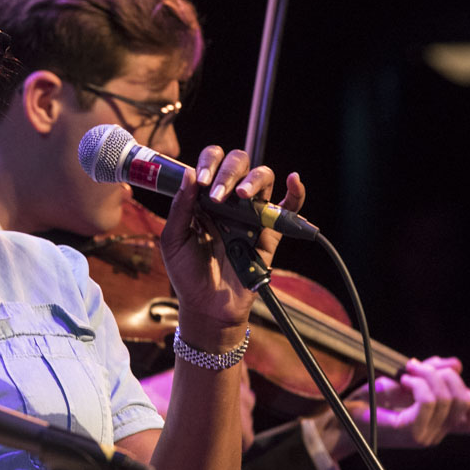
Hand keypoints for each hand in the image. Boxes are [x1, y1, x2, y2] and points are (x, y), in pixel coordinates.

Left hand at [160, 146, 303, 342]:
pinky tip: (294, 180)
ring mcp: (250, 214)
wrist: (207, 305)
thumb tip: (187, 172)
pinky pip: (288, 208)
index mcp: (202, 197)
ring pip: (263, 177)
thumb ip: (180, 207)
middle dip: (228, 171)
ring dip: (253, 179)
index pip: (210, 163)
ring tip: (240, 196)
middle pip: (238, 164)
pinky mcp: (270, 233)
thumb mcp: (173, 239)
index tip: (200, 181)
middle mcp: (228, 200)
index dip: (207, 164)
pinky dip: (296, 193)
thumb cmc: (186, 273)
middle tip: (217, 195)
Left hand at [317, 356, 469, 459]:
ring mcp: (427, 434)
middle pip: (465, 400)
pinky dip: (418, 385)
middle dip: (443, 375)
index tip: (436, 369)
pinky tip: (403, 381)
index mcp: (440, 423)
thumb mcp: (403, 382)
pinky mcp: (412, 431)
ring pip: (447, 399)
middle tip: (416, 367)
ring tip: (407, 373)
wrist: (343, 421)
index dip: (463, 386)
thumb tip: (457, 364)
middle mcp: (438, 432)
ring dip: (428, 377)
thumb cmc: (369, 402)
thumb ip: (429, 374)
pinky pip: (429, 402)